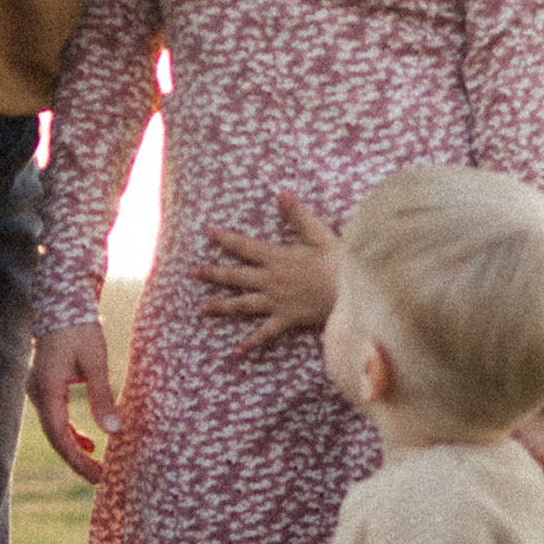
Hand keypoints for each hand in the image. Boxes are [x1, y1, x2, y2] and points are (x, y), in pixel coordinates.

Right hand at [30, 322, 119, 485]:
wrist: (64, 305)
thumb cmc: (81, 330)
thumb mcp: (95, 362)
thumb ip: (102, 397)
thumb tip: (114, 431)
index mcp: (47, 388)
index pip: (59, 434)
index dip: (76, 459)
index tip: (97, 475)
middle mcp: (38, 392)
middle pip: (55, 436)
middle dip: (77, 460)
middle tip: (101, 478)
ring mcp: (38, 390)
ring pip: (54, 429)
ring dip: (74, 447)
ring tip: (97, 465)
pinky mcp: (45, 387)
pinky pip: (56, 418)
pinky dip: (71, 432)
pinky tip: (88, 443)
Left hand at [193, 192, 342, 346]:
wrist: (349, 291)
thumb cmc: (337, 261)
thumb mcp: (318, 233)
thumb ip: (298, 214)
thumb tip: (282, 192)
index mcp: (277, 258)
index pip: (245, 247)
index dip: (226, 239)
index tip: (208, 233)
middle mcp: (271, 280)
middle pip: (237, 276)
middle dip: (214, 274)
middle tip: (194, 272)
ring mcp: (276, 302)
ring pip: (243, 304)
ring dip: (222, 306)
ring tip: (203, 308)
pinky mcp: (286, 319)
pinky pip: (265, 333)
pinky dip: (252, 342)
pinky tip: (237, 350)